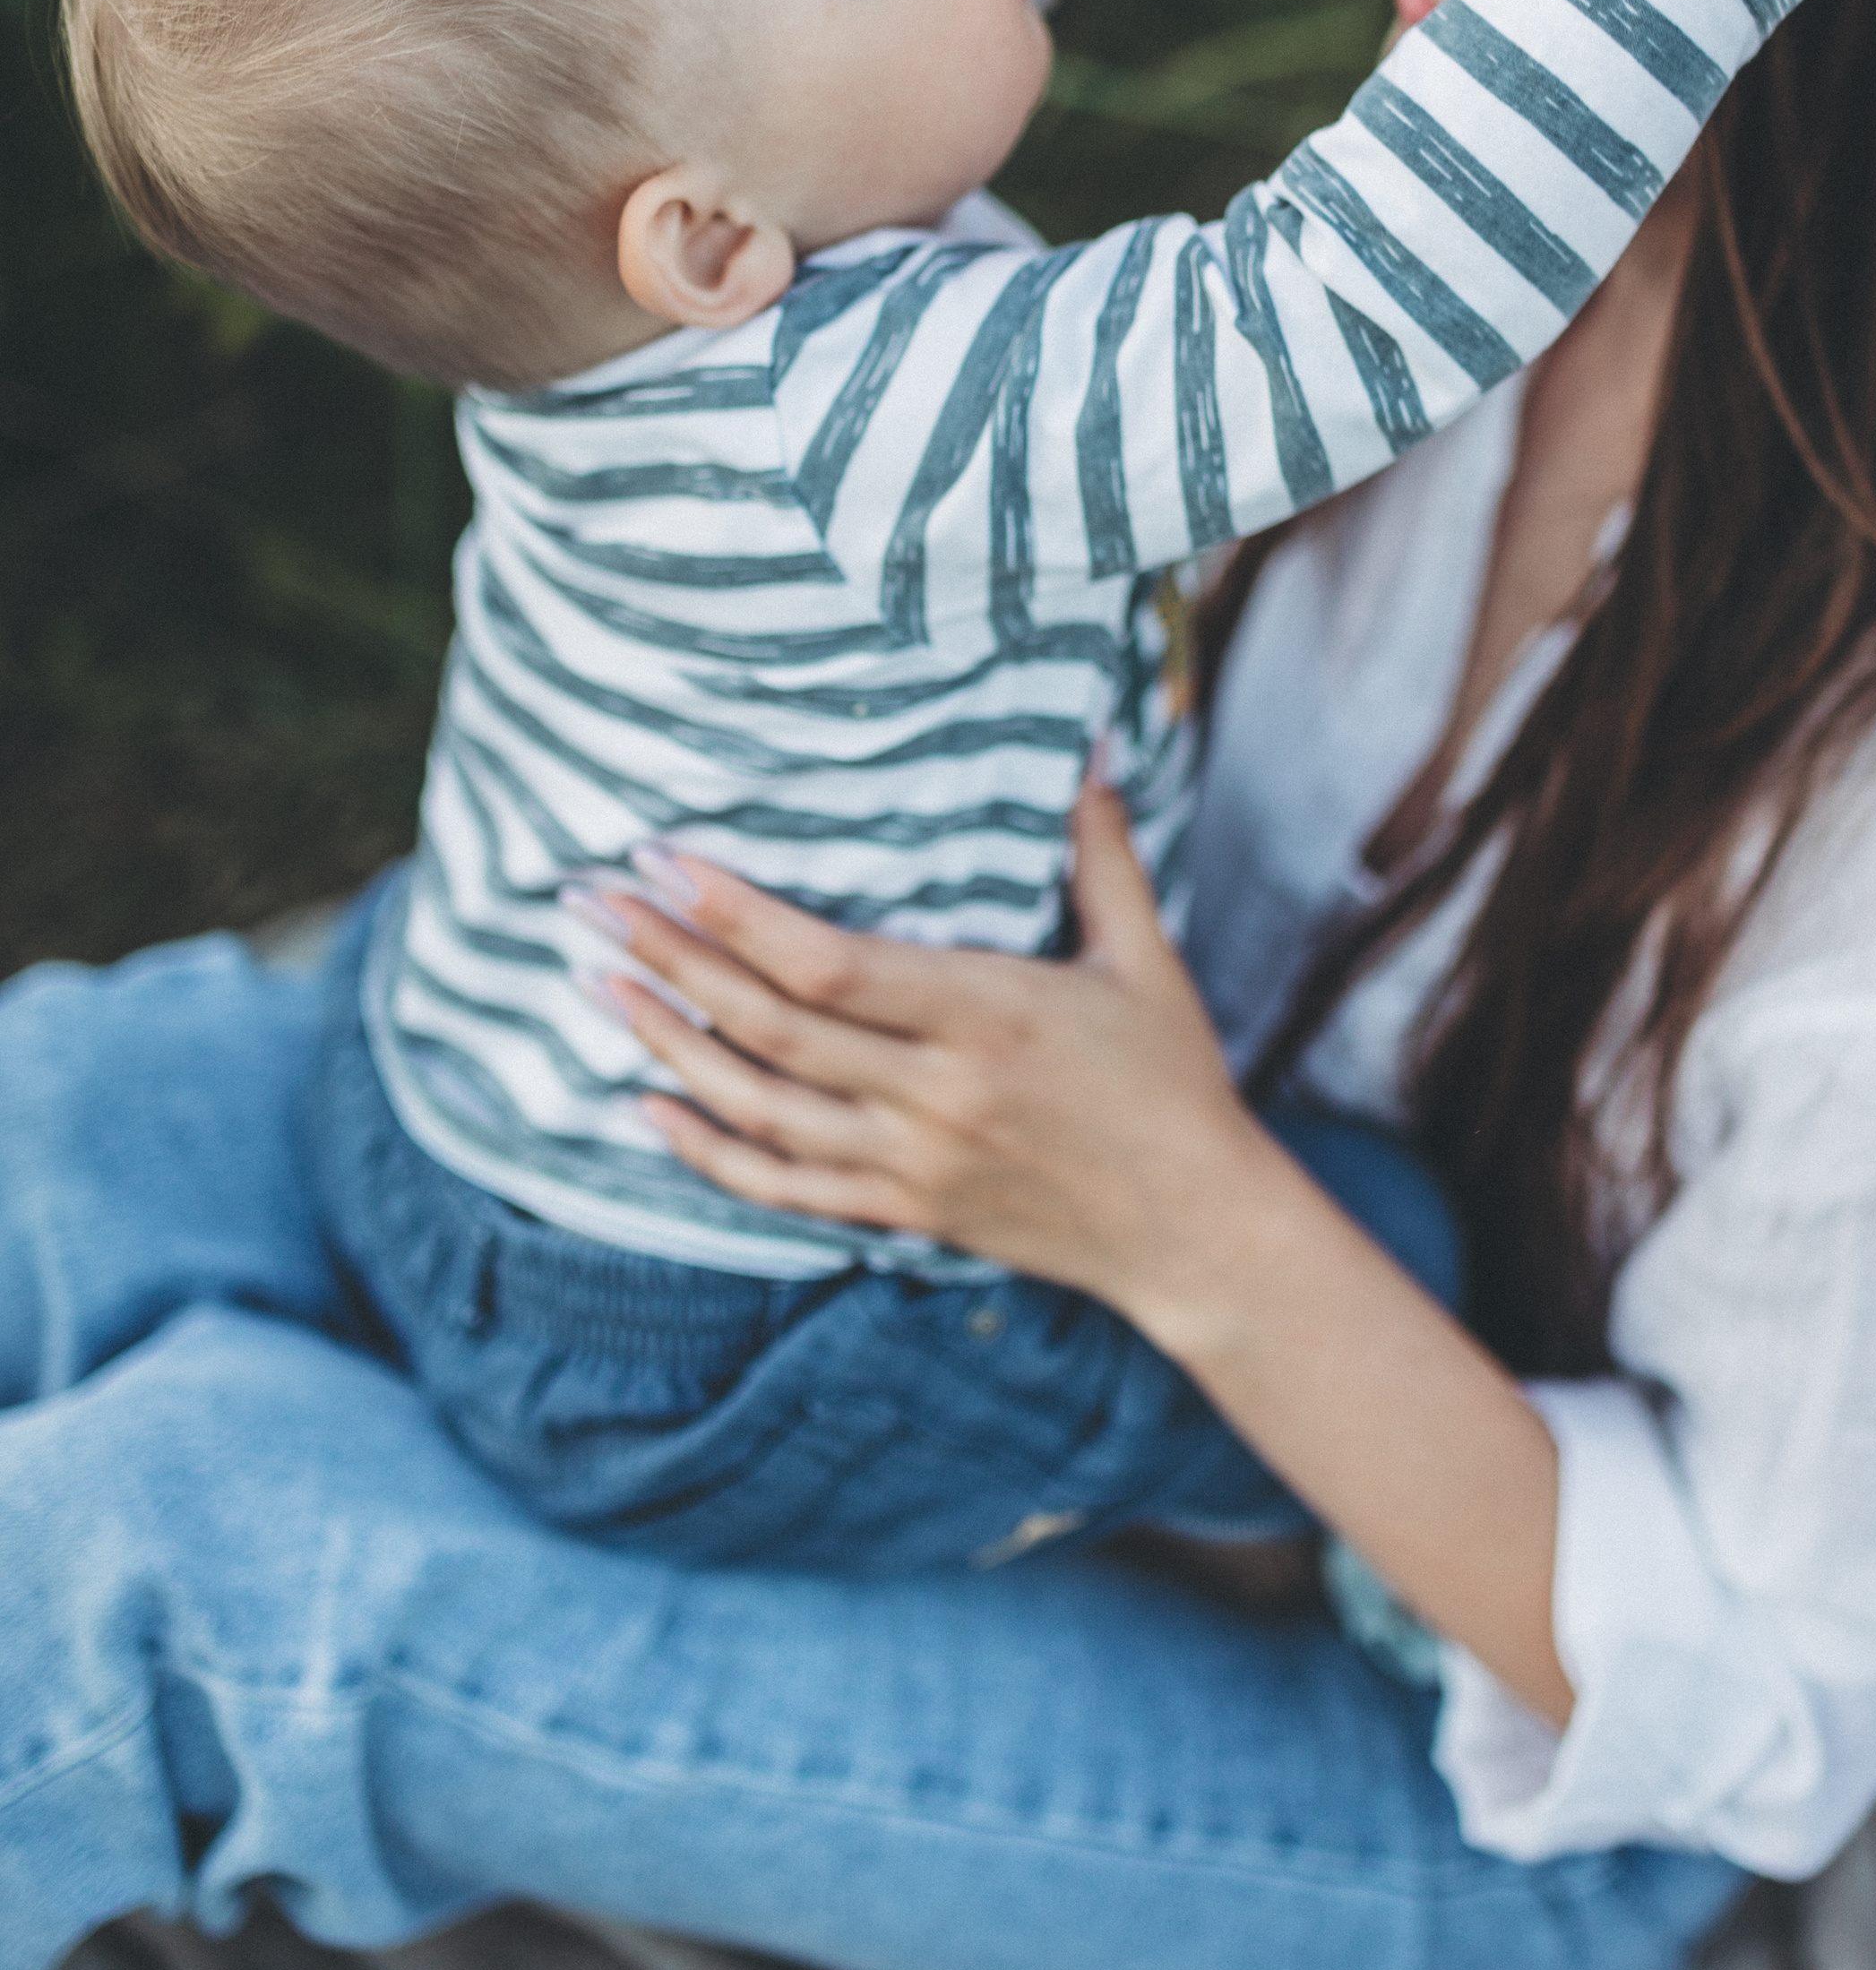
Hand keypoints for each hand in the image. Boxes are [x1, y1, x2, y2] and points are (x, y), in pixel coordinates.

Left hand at [580, 783, 1287, 1322]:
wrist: (1195, 1230)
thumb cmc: (1172, 1080)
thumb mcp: (1144, 957)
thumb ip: (1100, 850)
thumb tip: (1085, 739)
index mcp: (986, 1013)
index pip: (826, 962)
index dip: (732, 914)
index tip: (663, 860)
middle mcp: (933, 1093)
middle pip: (767, 1024)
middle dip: (665, 957)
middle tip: (585, 902)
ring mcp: (910, 1162)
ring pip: (756, 1105)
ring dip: (663, 1043)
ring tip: (594, 982)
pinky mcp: (903, 1213)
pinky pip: (780, 1187)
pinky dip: (704, 1150)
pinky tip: (644, 1107)